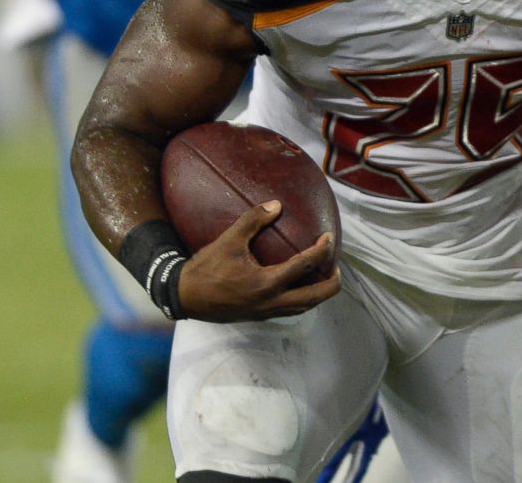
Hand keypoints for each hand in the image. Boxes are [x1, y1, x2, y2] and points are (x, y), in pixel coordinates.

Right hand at [175, 201, 340, 322]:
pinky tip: (299, 286)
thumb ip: (253, 220)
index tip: (329, 238)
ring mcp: (266, 312)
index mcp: (267, 283)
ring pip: (303, 307)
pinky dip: (302, 299)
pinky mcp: (259, 316)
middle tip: (337, 267)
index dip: (321, 251)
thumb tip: (277, 205)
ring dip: (318, 294)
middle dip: (331, 283)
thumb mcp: (229, 240)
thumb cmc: (206, 268)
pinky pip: (290, 310)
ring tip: (324, 277)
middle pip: (314, 297)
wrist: (184, 297)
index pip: (304, 266)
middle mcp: (271, 302)